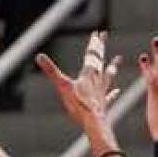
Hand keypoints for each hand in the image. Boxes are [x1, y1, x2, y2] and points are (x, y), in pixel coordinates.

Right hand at [32, 31, 121, 145]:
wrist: (94, 122)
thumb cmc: (79, 105)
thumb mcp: (62, 86)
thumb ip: (51, 71)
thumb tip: (39, 56)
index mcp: (88, 75)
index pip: (91, 56)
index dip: (93, 44)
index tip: (97, 33)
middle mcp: (97, 81)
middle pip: (99, 61)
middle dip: (100, 48)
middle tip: (104, 35)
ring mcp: (101, 92)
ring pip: (108, 76)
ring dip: (112, 66)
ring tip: (118, 58)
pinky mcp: (103, 104)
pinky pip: (109, 96)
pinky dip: (112, 92)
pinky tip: (117, 91)